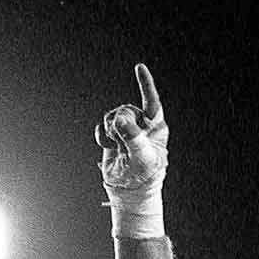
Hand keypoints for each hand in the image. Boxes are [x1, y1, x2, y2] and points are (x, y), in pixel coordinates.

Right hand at [96, 63, 169, 193]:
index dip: (146, 84)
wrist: (128, 191)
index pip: (152, 101)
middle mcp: (142, 125)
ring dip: (112, 131)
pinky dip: (103, 136)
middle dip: (121, 124)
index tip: (139, 67)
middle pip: (126, 109)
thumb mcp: (142, 157)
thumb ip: (132, 136)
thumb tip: (120, 119)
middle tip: (124, 143)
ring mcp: (127, 129)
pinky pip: (103, 125)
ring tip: (118, 147)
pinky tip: (108, 146)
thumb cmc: (143, 176)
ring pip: (113, 115)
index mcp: (156, 127)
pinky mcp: (114, 136)